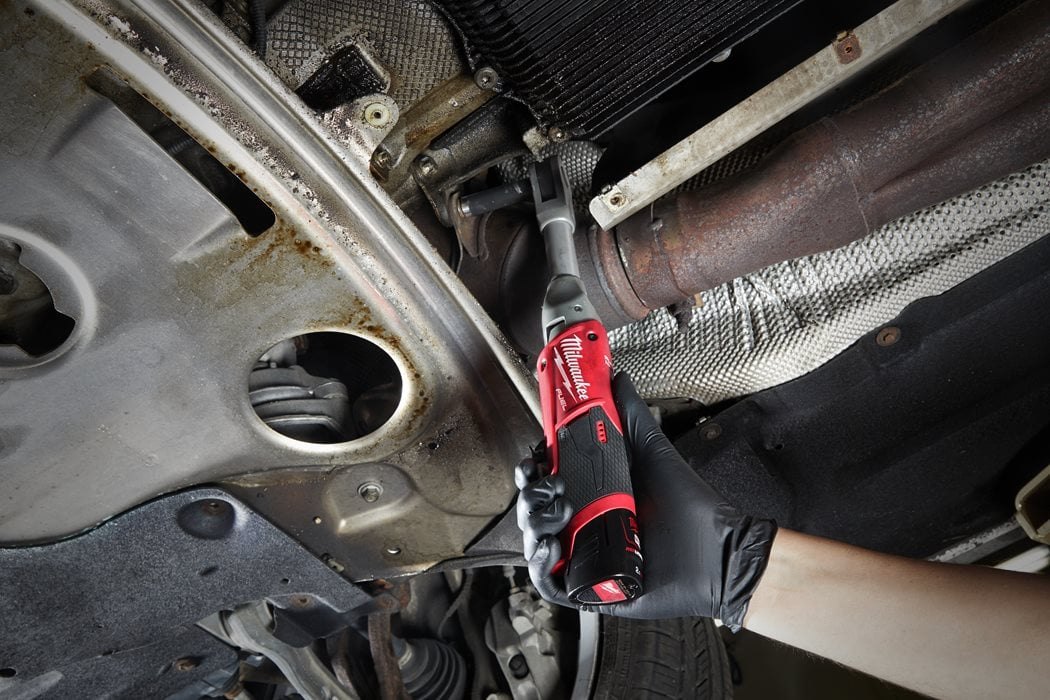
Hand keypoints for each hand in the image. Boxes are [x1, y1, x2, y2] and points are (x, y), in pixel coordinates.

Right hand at [516, 373, 776, 629]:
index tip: (536, 456)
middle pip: (533, 508)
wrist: (716, 552)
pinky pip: (549, 583)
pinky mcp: (588, 587)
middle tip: (552, 484)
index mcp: (593, 493)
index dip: (533, 468)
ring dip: (535, 523)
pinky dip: (540, 565)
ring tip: (560, 512)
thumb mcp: (653, 452)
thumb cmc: (689, 509)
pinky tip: (553, 546)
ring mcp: (584, 555)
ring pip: (534, 542)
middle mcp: (583, 523)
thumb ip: (631, 414)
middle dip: (530, 494)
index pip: (544, 479)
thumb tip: (616, 377)